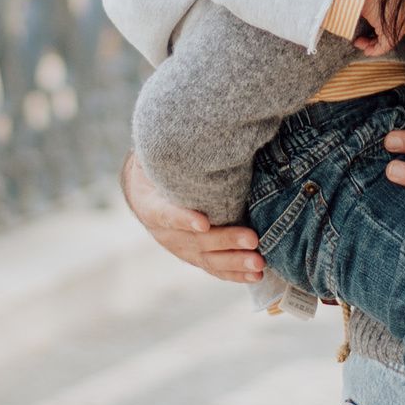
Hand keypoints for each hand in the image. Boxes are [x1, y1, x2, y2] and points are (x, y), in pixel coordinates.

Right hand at [120, 151, 264, 283]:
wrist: (147, 190)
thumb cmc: (162, 167)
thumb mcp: (162, 157)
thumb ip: (177, 154)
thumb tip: (204, 129)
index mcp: (150, 204)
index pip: (164, 213)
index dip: (183, 219)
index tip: (203, 221)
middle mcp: (163, 232)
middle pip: (194, 241)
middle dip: (225, 240)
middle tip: (251, 239)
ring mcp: (179, 247)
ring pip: (206, 259)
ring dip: (234, 261)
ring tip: (258, 263)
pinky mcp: (194, 256)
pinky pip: (214, 268)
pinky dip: (235, 273)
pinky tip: (255, 275)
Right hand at [353, 0, 404, 57]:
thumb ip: (376, 3)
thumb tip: (368, 10)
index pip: (395, 19)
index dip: (381, 27)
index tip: (369, 29)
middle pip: (393, 31)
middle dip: (375, 37)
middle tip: (361, 39)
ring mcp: (401, 21)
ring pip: (390, 39)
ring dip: (373, 44)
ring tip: (360, 43)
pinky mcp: (393, 29)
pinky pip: (386, 45)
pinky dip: (375, 50)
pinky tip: (366, 50)